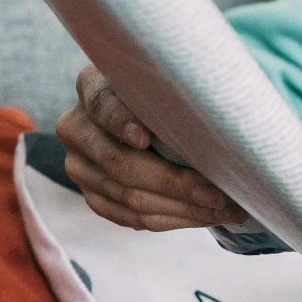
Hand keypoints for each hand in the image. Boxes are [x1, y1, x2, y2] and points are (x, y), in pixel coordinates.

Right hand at [56, 66, 244, 232]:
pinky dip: (172, 219)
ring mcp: (79, 166)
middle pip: (120, 164)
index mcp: (92, 88)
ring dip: (183, 209)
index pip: (103, 105)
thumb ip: (175, 92)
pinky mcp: (91, 195)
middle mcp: (76, 127)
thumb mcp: (166, 82)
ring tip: (226, 211)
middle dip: (176, 184)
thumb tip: (218, 119)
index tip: (144, 138)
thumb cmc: (165, 94)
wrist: (143, 114)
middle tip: (219, 194)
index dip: (121, 122)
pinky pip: (130, 217)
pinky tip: (204, 217)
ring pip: (129, 198)